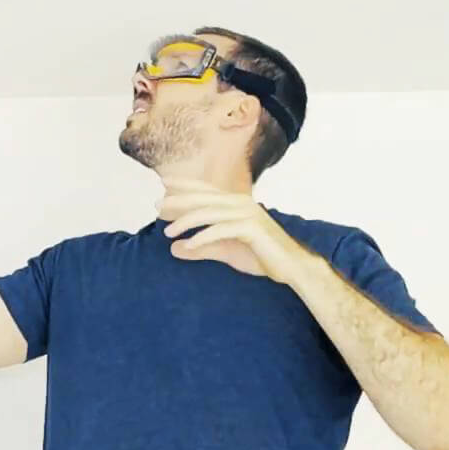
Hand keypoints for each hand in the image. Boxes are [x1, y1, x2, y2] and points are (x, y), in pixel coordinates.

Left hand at [156, 178, 313, 284]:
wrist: (292, 267)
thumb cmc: (260, 256)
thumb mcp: (224, 251)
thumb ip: (200, 248)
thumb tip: (173, 249)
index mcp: (236, 204)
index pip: (205, 190)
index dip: (184, 184)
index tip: (162, 182)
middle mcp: (241, 204)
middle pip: (203, 198)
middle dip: (178, 200)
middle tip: (156, 207)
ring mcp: (248, 215)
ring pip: (209, 213)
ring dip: (186, 221)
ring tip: (168, 232)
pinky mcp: (252, 229)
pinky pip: (222, 230)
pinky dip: (203, 238)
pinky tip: (188, 245)